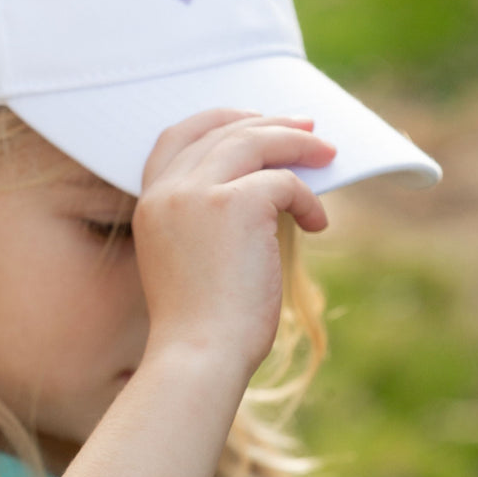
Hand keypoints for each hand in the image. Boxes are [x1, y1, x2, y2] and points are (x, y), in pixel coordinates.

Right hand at [133, 108, 335, 377]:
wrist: (200, 356)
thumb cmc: (202, 328)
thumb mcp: (190, 261)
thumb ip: (207, 221)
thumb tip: (264, 191)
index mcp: (150, 203)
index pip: (175, 137)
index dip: (216, 120)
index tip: (252, 121)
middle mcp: (169, 191)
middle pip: (221, 131)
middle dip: (267, 124)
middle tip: (305, 127)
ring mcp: (198, 194)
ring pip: (254, 141)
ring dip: (296, 143)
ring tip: (327, 153)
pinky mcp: (237, 204)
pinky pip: (285, 183)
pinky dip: (308, 200)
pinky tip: (318, 224)